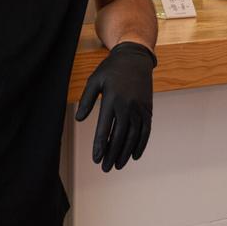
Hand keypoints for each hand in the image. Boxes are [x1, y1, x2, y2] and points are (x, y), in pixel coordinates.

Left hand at [75, 42, 154, 171]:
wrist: (135, 57)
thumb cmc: (111, 69)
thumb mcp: (94, 81)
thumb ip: (86, 100)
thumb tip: (79, 119)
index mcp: (112, 99)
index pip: (105, 129)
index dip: (100, 146)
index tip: (96, 158)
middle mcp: (127, 106)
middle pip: (120, 136)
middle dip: (112, 154)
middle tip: (105, 168)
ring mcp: (140, 108)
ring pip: (133, 136)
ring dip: (126, 153)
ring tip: (117, 165)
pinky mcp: (148, 109)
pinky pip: (146, 131)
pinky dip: (141, 144)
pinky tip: (135, 155)